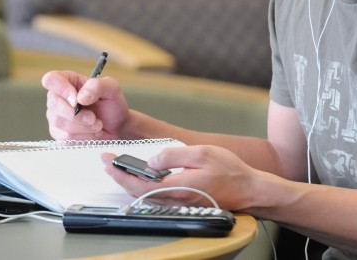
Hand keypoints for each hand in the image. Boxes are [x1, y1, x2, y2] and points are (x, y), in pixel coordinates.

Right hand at [42, 70, 129, 139]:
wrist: (116, 127)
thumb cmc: (112, 105)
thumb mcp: (111, 88)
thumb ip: (97, 86)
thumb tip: (80, 97)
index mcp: (67, 80)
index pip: (51, 80)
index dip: (62, 90)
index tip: (77, 100)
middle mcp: (57, 97)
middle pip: (55, 105)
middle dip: (77, 114)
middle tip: (93, 117)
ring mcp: (55, 116)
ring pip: (60, 123)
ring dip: (83, 126)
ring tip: (97, 124)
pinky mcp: (58, 134)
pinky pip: (65, 138)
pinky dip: (83, 136)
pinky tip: (91, 132)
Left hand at [101, 145, 262, 210]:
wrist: (249, 189)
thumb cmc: (230, 171)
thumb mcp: (201, 154)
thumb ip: (173, 156)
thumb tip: (152, 161)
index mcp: (177, 187)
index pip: (139, 184)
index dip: (120, 174)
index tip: (108, 161)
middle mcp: (175, 199)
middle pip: (138, 192)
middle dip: (119, 177)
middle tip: (107, 162)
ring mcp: (179, 202)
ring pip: (146, 195)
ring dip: (129, 181)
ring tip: (118, 166)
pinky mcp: (183, 202)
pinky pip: (156, 195)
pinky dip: (143, 185)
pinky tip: (141, 175)